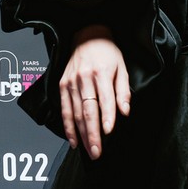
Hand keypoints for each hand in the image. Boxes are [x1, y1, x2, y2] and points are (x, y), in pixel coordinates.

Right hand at [59, 27, 130, 158]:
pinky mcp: (62, 86)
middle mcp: (84, 78)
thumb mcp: (122, 68)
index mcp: (101, 73)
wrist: (87, 36)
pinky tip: (73, 140)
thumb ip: (123, 91)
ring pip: (76, 113)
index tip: (108, 132)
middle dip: (93, 133)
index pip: (105, 99)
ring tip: (88, 150)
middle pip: (88, 110)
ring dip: (81, 134)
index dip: (107, 116)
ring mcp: (71, 82)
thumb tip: (125, 112)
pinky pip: (65, 110)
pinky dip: (68, 126)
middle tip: (97, 152)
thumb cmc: (107, 53)